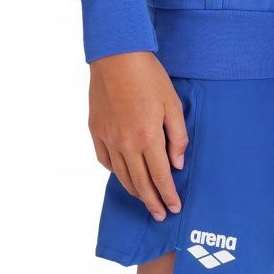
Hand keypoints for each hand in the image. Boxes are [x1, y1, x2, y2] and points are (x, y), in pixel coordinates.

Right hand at [88, 51, 187, 221]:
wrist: (116, 58)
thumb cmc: (150, 78)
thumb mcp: (173, 104)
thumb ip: (177, 136)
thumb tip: (177, 163)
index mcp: (148, 138)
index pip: (161, 176)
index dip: (168, 195)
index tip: (174, 208)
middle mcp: (125, 144)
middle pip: (140, 183)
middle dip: (152, 202)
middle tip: (160, 215)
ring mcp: (108, 139)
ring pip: (121, 175)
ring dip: (134, 191)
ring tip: (145, 199)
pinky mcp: (95, 131)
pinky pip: (105, 161)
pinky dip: (115, 172)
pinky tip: (123, 175)